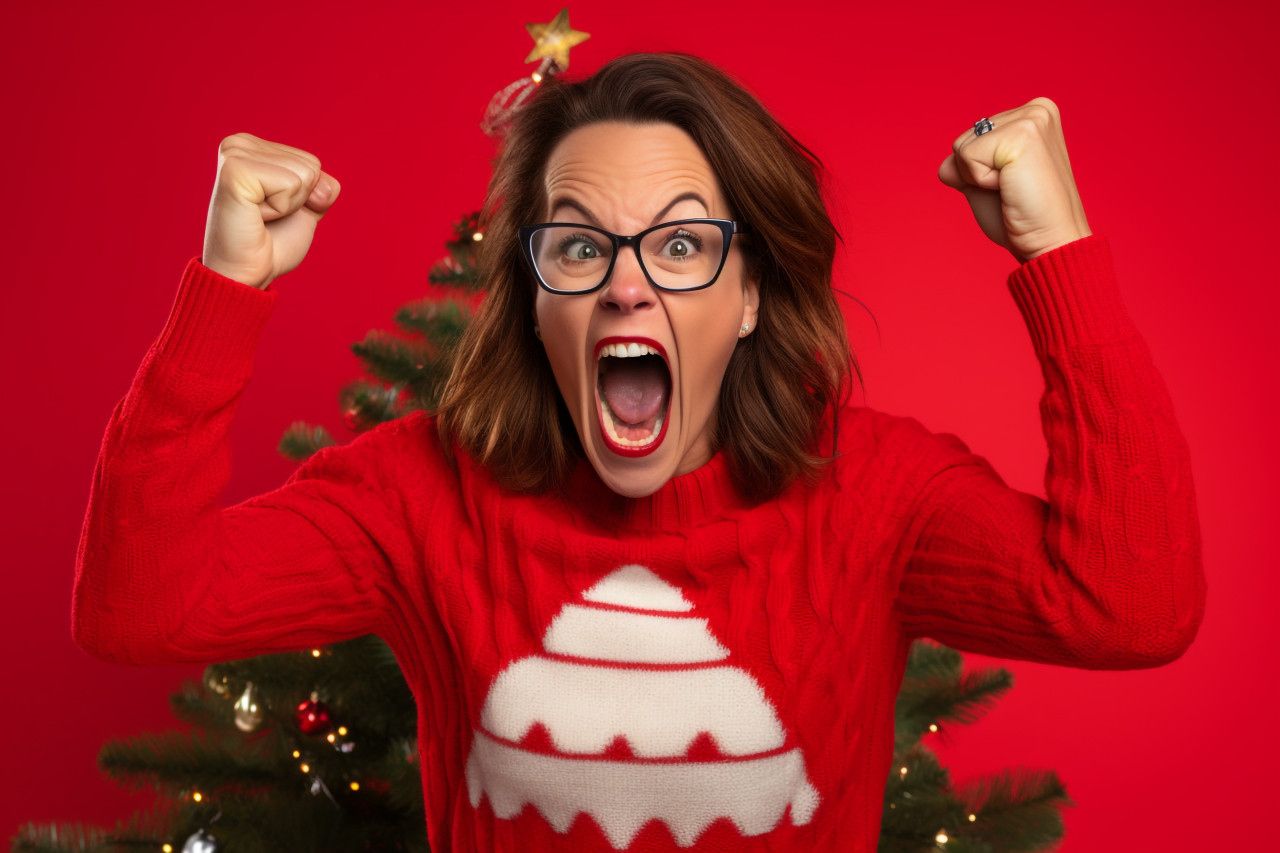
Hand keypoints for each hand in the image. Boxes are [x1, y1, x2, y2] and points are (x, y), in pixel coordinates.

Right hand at [201, 132, 340, 289]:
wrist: (245, 274)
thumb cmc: (270, 243)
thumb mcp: (306, 209)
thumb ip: (323, 188)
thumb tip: (325, 186)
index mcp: (252, 146)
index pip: (312, 162)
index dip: (303, 197)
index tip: (271, 211)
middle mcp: (238, 143)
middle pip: (311, 165)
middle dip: (297, 200)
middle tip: (264, 217)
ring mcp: (233, 154)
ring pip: (304, 174)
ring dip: (288, 205)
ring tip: (258, 216)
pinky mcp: (233, 170)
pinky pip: (291, 183)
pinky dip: (281, 208)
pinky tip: (254, 215)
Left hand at [938, 97, 1090, 263]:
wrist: (1051, 243)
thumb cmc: (1024, 218)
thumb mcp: (985, 185)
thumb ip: (964, 168)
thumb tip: (945, 166)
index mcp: (1034, 115)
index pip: (973, 137)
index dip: (980, 171)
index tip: (1014, 185)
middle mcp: (1037, 109)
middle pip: (964, 139)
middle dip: (977, 173)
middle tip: (1013, 189)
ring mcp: (1032, 118)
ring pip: (962, 147)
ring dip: (979, 178)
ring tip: (1014, 188)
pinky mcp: (1023, 134)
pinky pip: (966, 157)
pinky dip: (980, 181)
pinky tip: (1012, 188)